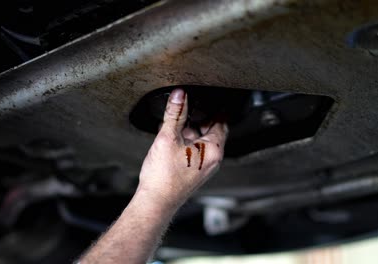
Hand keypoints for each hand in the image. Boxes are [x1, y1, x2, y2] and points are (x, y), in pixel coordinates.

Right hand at [137, 88, 227, 207]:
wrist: (156, 202)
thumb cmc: (164, 178)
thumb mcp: (167, 138)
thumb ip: (174, 114)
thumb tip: (179, 95)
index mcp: (213, 150)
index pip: (221, 122)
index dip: (216, 108)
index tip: (212, 98)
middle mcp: (213, 159)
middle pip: (212, 130)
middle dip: (199, 118)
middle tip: (189, 106)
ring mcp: (204, 167)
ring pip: (202, 141)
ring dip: (191, 130)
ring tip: (176, 122)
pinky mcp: (195, 172)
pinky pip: (196, 151)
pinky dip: (187, 141)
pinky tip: (171, 138)